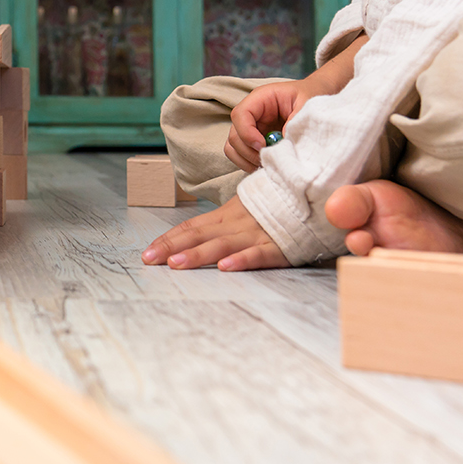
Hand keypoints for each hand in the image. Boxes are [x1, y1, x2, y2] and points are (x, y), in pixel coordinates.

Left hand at [140, 195, 287, 271]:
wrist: (314, 195)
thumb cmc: (280, 205)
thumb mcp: (249, 206)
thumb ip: (227, 219)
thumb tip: (202, 232)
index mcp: (228, 213)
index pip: (192, 226)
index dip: (169, 238)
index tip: (148, 251)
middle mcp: (237, 222)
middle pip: (199, 235)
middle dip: (172, 247)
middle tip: (149, 259)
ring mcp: (257, 234)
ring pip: (222, 245)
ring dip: (198, 255)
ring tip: (175, 264)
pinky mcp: (278, 246)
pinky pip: (258, 254)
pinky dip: (241, 260)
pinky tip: (225, 268)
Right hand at [226, 79, 317, 172]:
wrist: (316, 101)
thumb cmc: (309, 97)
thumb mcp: (307, 103)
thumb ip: (295, 120)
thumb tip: (283, 143)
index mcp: (260, 99)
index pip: (240, 114)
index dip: (246, 133)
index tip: (262, 146)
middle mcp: (251, 114)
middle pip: (234, 135)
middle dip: (249, 151)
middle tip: (270, 159)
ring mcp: (251, 129)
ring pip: (233, 148)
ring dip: (247, 160)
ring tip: (268, 164)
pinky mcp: (254, 141)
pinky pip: (241, 156)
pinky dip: (250, 164)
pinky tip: (267, 166)